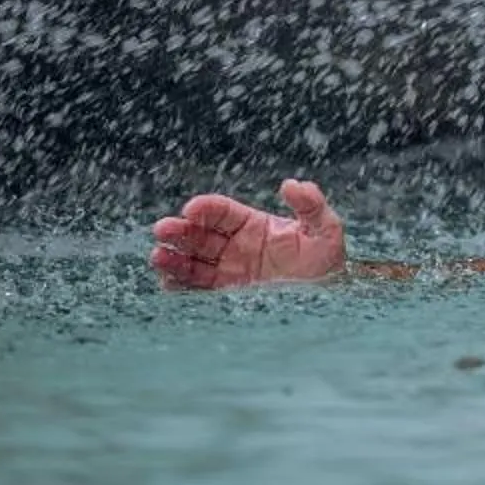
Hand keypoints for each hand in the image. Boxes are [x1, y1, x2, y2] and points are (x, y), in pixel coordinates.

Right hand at [151, 178, 346, 288]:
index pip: (223, 213)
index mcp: (255, 226)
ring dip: (174, 258)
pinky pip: (198, 289)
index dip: (206, 208)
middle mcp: (236, 247)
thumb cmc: (327, 262)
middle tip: (162, 229)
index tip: (192, 208)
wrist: (327, 301)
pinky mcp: (227, 296)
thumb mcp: (325, 230)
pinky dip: (181, 286)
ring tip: (157, 256)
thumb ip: (310, 205)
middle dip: (180, 231)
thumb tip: (292, 183)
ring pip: (194, 261)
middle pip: (201, 235)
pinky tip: (168, 284)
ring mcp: (229, 272)